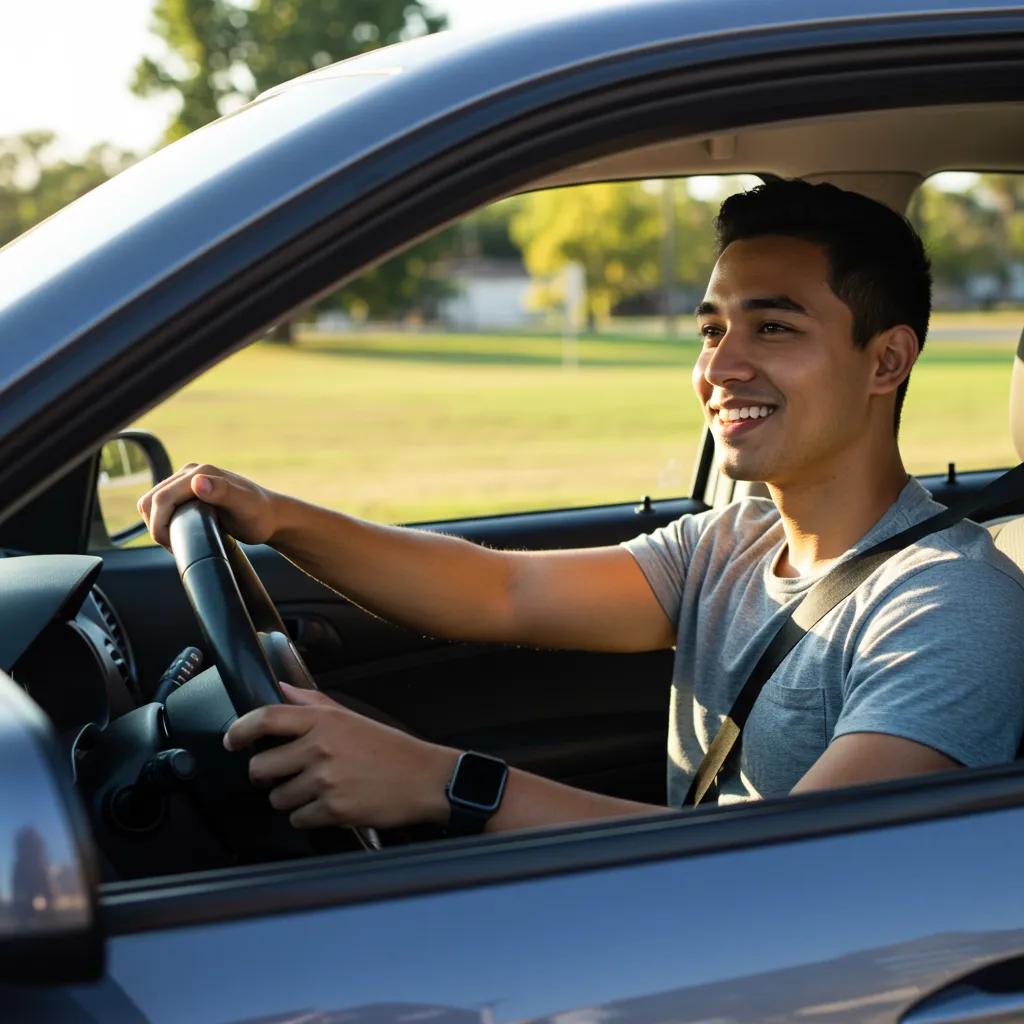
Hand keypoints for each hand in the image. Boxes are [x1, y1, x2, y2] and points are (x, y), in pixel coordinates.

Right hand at [138, 462, 279, 548]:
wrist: (271, 516)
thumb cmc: (260, 515)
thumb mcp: (244, 506)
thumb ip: (223, 492)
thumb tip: (197, 482)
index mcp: (199, 473)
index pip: (161, 498)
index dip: (159, 525)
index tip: (172, 546)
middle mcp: (191, 473)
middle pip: (152, 500)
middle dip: (156, 526)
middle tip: (175, 547)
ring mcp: (188, 481)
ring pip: (154, 503)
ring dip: (158, 524)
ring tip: (177, 542)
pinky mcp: (189, 492)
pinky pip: (163, 505)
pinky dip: (163, 521)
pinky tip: (180, 533)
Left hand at [224, 682, 457, 829]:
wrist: (424, 779)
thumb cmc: (389, 749)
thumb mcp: (351, 716)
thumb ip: (312, 703)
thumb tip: (281, 688)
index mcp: (324, 721)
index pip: (266, 718)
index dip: (240, 729)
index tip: (232, 739)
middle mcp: (320, 748)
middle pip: (260, 767)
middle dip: (266, 776)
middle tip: (284, 774)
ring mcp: (325, 780)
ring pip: (278, 798)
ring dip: (290, 798)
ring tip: (318, 789)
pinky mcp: (333, 810)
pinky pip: (298, 819)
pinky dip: (309, 816)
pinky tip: (329, 805)